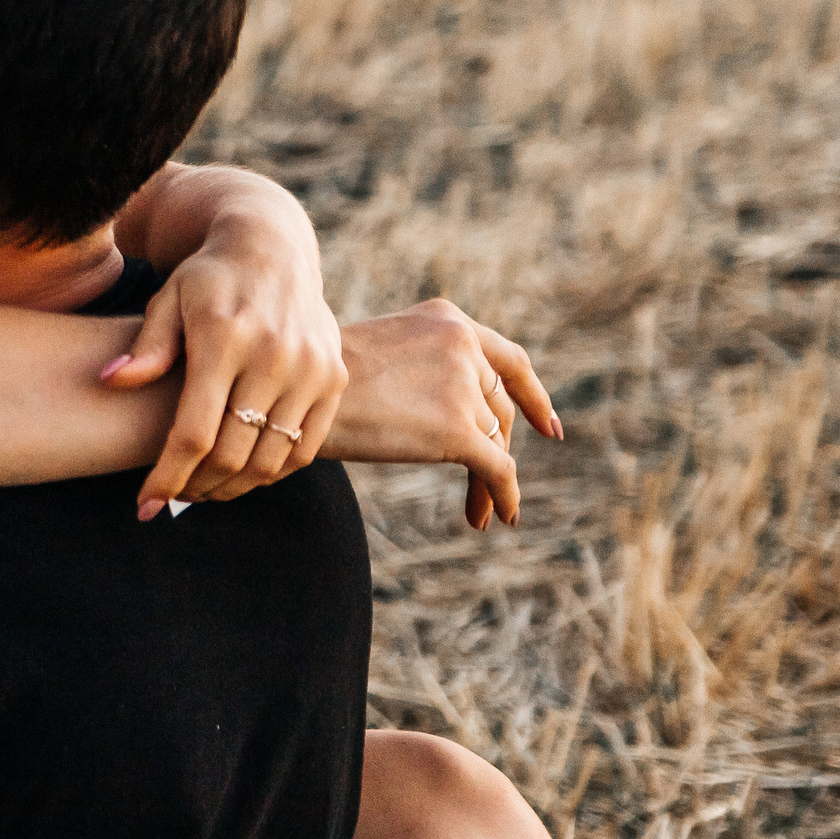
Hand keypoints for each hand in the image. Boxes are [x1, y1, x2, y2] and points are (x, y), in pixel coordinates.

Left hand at [105, 225, 346, 515]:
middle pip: (232, 454)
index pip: (194, 432)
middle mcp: (273, 356)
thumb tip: (110, 381)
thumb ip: (146, 347)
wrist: (270, 249)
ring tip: (203, 489)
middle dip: (195, 486)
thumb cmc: (206, 281)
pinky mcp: (333, 377)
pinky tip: (242, 473)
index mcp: (223, 340)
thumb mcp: (167, 301)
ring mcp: (310, 369)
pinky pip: (305, 448)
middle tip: (173, 496)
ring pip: (269, 460)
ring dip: (232, 487)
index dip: (167, 476)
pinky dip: (271, 471)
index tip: (144, 505)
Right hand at [326, 299, 562, 528]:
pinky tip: (499, 517)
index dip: (533, 397)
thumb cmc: (316, 382)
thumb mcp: (379, 354)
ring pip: (493, 442)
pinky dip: (504, 497)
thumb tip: (451, 415)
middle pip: (497, 408)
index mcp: (446, 321)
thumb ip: (424, 368)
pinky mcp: (458, 430)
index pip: (508, 361)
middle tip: (489, 485)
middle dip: (498, 448)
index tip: (549, 429)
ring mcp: (462, 387)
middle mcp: (463, 347)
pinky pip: (498, 470)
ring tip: (479, 514)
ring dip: (488, 480)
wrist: (291, 395)